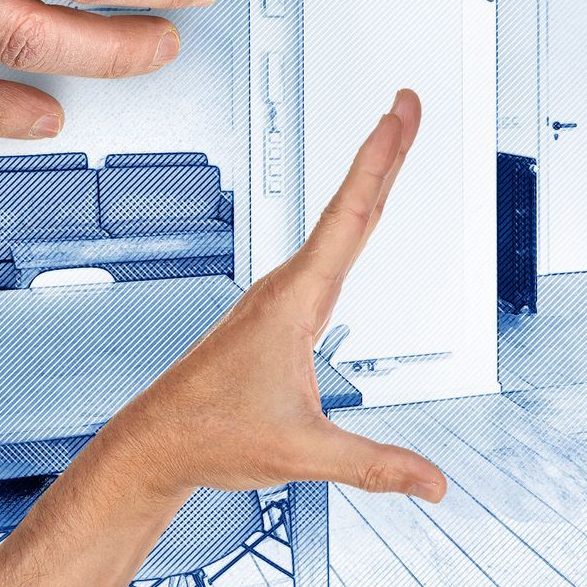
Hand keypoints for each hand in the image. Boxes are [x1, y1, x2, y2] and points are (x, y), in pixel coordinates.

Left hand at [96, 88, 445, 503]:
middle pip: (350, 205)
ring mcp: (280, 298)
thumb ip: (374, 467)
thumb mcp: (302, 454)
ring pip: (336, 225)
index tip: (400, 113)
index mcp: (296, 301)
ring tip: (393, 144)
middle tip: (408, 104)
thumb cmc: (210, 437)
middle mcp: (287, 287)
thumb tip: (434, 482)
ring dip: (367, 181)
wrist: (153, 446)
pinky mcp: (278, 314)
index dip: (382, 159)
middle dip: (383, 151)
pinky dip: (351, 220)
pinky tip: (359, 220)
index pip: (352, 216)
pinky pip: (326, 251)